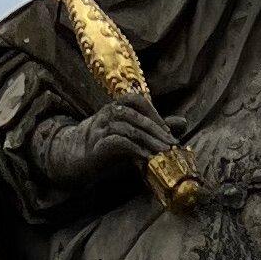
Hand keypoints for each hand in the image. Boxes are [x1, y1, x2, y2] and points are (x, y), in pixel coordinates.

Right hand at [35, 98, 173, 194]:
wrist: (77, 158)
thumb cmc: (108, 144)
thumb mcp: (134, 134)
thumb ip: (156, 128)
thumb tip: (183, 122)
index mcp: (116, 106)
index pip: (137, 101)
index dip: (153, 114)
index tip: (168, 132)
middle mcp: (107, 113)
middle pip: (135, 115)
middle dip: (156, 130)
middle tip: (171, 144)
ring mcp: (101, 128)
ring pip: (128, 128)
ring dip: (148, 140)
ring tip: (162, 152)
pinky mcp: (97, 145)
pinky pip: (118, 142)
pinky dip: (134, 149)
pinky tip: (145, 157)